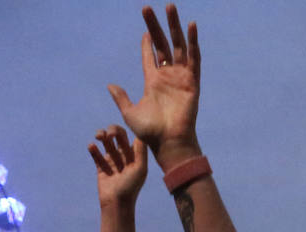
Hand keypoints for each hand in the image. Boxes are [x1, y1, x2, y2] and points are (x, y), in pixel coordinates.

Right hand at [89, 124, 148, 208]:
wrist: (117, 203)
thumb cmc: (131, 187)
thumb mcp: (140, 169)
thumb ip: (141, 151)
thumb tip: (140, 133)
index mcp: (134, 155)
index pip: (129, 136)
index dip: (123, 131)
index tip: (117, 133)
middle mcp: (123, 156)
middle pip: (117, 136)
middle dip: (111, 131)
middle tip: (108, 134)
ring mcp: (112, 161)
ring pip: (106, 143)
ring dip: (101, 136)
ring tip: (98, 137)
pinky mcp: (102, 168)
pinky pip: (96, 155)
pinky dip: (93, 150)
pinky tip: (91, 146)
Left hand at [107, 5, 200, 166]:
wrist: (168, 143)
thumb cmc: (150, 133)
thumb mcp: (130, 113)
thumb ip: (121, 98)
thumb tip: (110, 85)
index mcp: (152, 81)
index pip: (150, 56)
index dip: (147, 41)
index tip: (145, 27)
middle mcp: (167, 76)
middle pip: (162, 44)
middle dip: (156, 25)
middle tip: (148, 8)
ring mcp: (180, 77)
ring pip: (178, 46)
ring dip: (175, 26)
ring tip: (170, 7)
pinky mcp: (192, 82)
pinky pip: (194, 58)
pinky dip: (193, 42)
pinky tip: (191, 26)